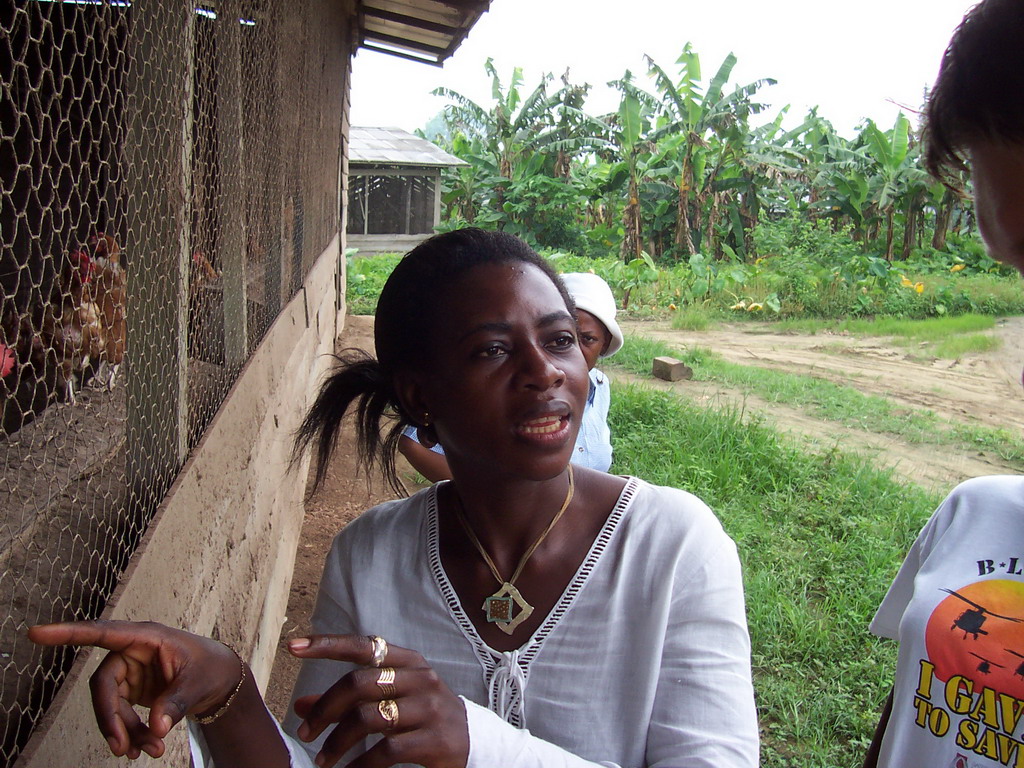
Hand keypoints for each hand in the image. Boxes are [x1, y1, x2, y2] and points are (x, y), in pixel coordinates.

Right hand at [28, 620, 242, 759]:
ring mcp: (130, 672)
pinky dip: (130, 733)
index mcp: (145, 637)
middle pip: (104, 684)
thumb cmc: (209, 667)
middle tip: (120, 747)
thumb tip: (156, 728)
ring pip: (111, 705)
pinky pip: (120, 715)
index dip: (68, 634)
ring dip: (124, 731)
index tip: (37, 633)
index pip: (102, 633)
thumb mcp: (198, 683)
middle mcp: (132, 652)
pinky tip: (144, 748)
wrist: (220, 678)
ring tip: (146, 752)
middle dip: (110, 718)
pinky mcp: (131, 690)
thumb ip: (176, 703)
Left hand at [289, 634, 468, 767]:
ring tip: (322, 759)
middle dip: (325, 709)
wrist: (474, 744)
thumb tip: (302, 706)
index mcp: (408, 662)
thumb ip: (348, 702)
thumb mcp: (390, 701)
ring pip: (368, 717)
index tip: (293, 647)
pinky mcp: (434, 740)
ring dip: (337, 741)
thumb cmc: (423, 718)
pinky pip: (386, 751)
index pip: (363, 645)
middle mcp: (419, 678)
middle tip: (305, 732)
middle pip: (359, 684)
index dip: (327, 645)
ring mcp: (429, 708)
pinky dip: (359, 765)